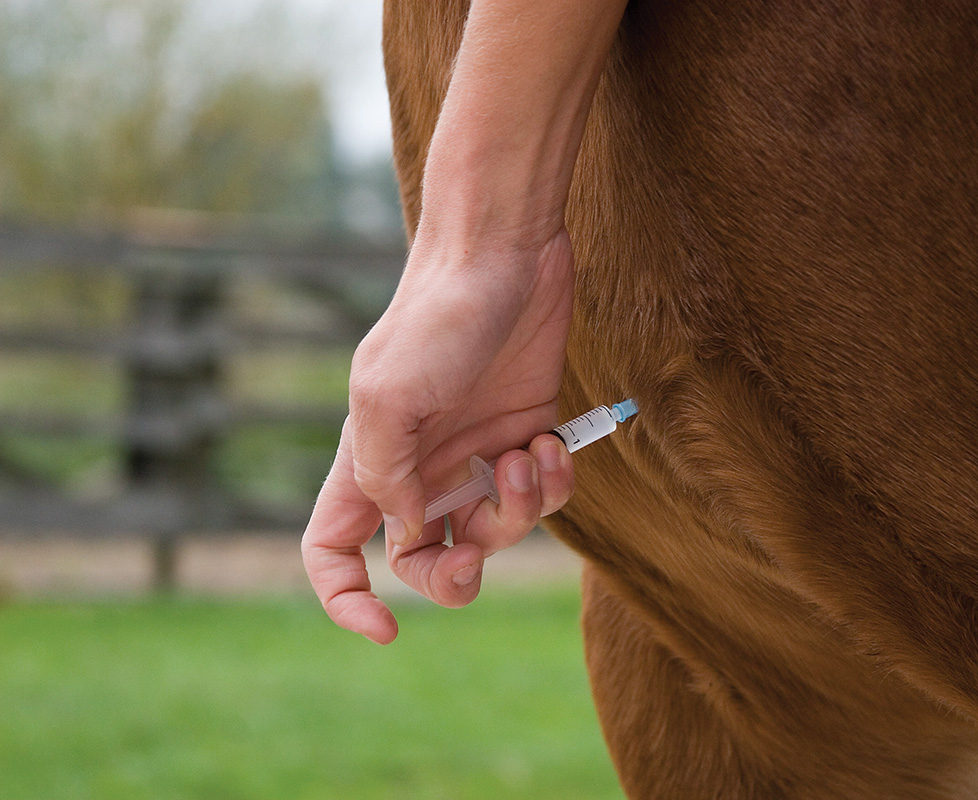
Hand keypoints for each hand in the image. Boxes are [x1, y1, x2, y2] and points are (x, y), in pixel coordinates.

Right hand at [301, 228, 575, 643]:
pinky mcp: (526, 435)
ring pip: (493, 534)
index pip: (333, 549)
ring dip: (516, 517)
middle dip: (452, 577)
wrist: (505, 253)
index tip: (383, 628)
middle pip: (423, 560)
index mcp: (367, 462)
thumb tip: (407, 533)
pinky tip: (550, 444)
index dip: (345, 599)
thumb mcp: (388, 397)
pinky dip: (551, 484)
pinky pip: (542, 495)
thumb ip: (386, 476)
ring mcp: (475, 454)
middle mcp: (420, 466)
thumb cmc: (436, 318)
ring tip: (526, 463)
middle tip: (474, 558)